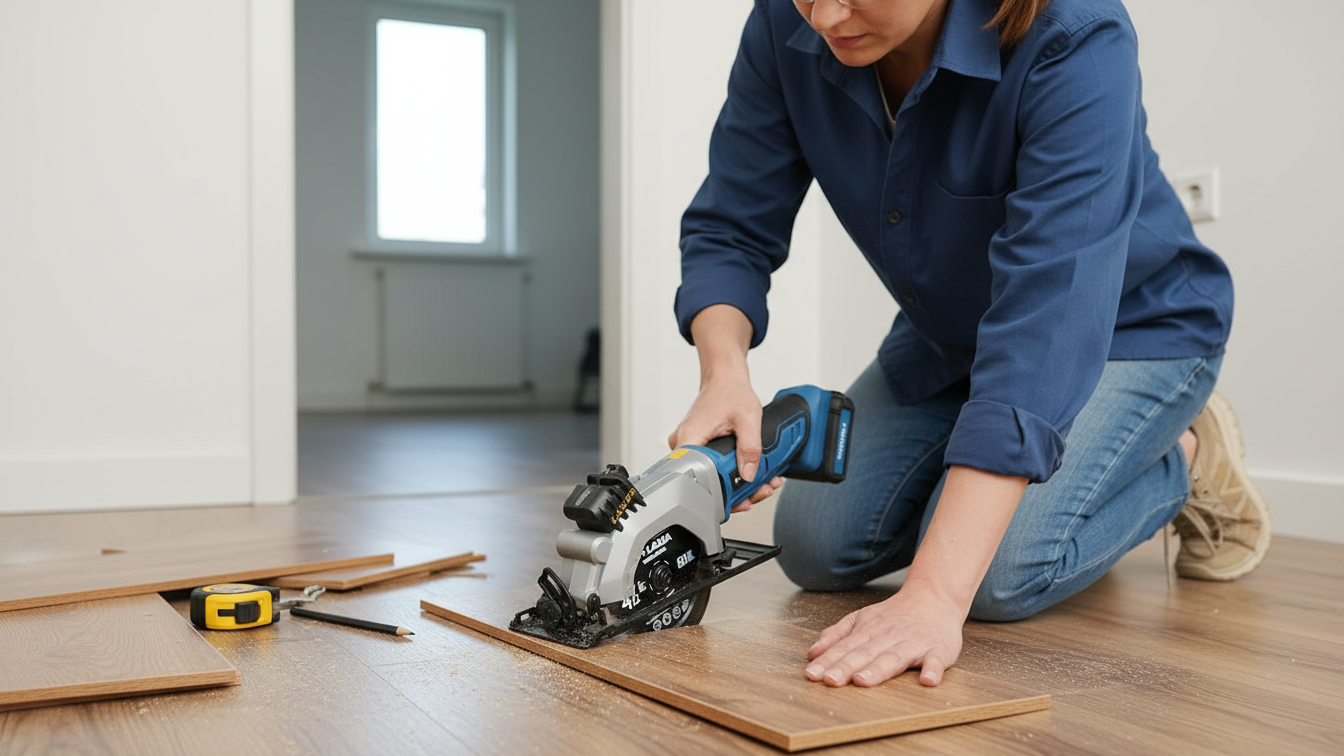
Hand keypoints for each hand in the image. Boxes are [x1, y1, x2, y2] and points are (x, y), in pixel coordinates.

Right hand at [667, 376, 782, 510]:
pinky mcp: (698, 449)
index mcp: (690, 439)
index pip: (700, 480)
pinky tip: (751, 473)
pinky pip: (713, 467)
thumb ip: (750, 448)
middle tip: (760, 490)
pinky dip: (733, 472)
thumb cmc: (730, 391)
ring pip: (712, 477)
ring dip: (739, 483)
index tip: (744, 499)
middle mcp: (684, 446)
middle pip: (708, 483)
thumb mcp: (748, 419)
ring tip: (762, 483)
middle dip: (738, 492)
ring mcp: (690, 448)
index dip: (724, 495)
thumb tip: (749, 475)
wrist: (724, 378)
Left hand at [804, 578, 964, 686]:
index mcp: (869, 631)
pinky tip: (927, 680)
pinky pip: (936, 661)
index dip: (827, 661)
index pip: (844, 648)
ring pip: (893, 658)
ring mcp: (914, 643)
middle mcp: (888, 637)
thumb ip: (837, 635)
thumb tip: (813, 653)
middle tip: (829, 680)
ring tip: (862, 680)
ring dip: (878, 670)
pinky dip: (933, 670)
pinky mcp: (938, 650)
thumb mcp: (862, 618)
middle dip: (845, 667)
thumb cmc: (894, 615)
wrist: (934, 598)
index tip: (811, 674)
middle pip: (864, 654)